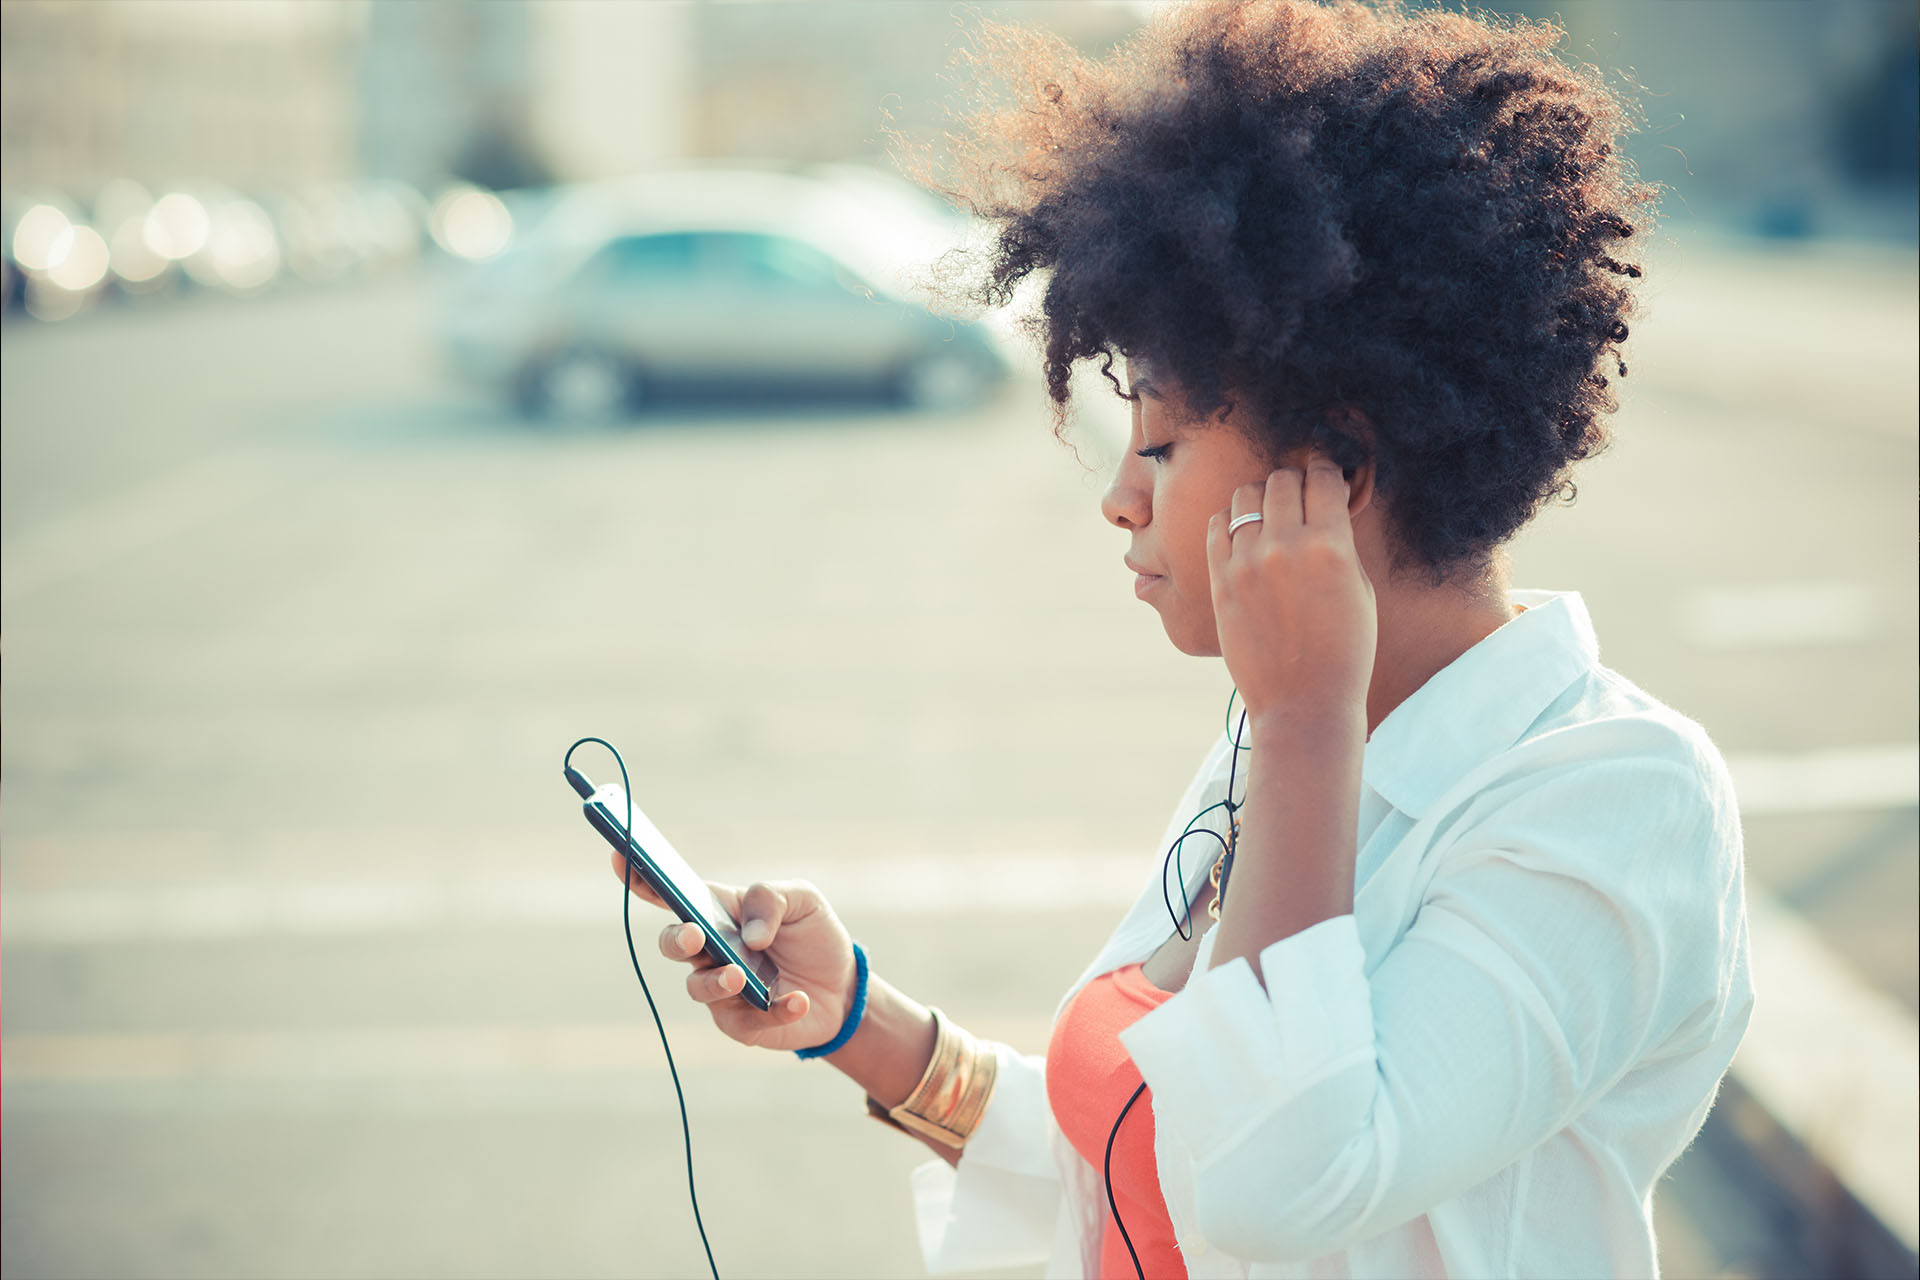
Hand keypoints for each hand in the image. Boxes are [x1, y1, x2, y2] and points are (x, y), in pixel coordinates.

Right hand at [611, 853, 856, 1052]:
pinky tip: (797, 1001)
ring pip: (697, 988)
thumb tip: (749, 935)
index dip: (641, 877)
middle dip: (677, 940)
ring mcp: (720, 989)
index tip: (622, 856)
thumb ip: (771, 900)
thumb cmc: (813, 935)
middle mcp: (709, 950)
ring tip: (742, 977)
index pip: (670, 894)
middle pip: (671, 944)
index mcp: (717, 912)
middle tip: (696, 936)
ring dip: (717, 981)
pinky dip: (772, 1011)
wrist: (842, 986)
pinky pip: (743, 1022)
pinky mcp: (740, 1024)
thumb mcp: (804, 900)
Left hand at [1206, 455, 1376, 720]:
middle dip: (1294, 482)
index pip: (1322, 477)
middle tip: (1299, 498)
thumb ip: (1339, 542)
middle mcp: (1285, 547)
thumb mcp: (1359, 589)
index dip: (1326, 472)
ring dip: (1260, 497)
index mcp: (1331, 546)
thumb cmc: (1344, 650)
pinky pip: (1217, 525)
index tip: (1325, 480)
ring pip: (1245, 495)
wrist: (1303, 702)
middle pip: (1281, 479)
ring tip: (1270, 515)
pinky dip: (1231, 520)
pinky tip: (1244, 533)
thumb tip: (1324, 504)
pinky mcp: (1220, 580)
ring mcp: (1247, 563)